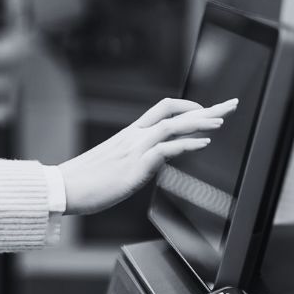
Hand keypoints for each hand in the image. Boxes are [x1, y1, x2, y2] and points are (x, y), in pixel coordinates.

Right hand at [57, 98, 237, 215]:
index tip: (207, 110)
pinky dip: (187, 144)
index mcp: (129, 134)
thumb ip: (133, 157)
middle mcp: (134, 136)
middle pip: (174, 112)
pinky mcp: (135, 166)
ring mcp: (135, 149)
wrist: (64, 188)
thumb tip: (150, 163)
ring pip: (173, 126)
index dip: (188, 107)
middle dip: (205, 109)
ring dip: (200, 122)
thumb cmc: (85, 180)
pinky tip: (203, 143)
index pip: (163, 110)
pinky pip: (166, 149)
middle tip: (229, 105)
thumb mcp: (113, 162)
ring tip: (221, 121)